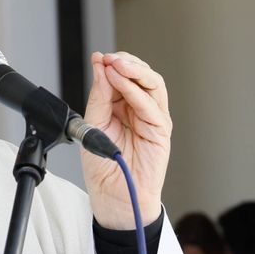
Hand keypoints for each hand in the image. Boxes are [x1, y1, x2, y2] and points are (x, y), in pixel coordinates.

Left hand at [81, 51, 169, 229]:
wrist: (113, 196)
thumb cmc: (105, 166)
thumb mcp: (93, 124)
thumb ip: (99, 96)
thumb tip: (100, 66)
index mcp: (124, 105)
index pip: (124, 76)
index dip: (112, 64)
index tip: (98, 57)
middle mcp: (140, 109)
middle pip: (142, 75)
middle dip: (126, 63)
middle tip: (109, 58)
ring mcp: (153, 119)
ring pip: (153, 84)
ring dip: (134, 71)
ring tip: (116, 65)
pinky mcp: (161, 131)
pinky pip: (152, 106)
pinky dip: (136, 92)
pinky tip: (122, 83)